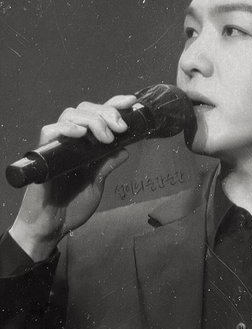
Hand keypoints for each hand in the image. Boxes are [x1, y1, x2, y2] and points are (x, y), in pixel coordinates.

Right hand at [9, 94, 136, 260]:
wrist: (53, 227)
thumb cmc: (72, 205)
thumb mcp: (98, 182)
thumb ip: (108, 165)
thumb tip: (126, 149)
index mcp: (86, 145)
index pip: (98, 114)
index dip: (114, 104)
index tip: (131, 102)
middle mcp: (72, 141)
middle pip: (86, 109)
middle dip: (107, 112)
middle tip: (120, 128)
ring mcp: (58, 146)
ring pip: (70, 114)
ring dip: (92, 120)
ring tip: (106, 138)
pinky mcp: (44, 155)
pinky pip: (49, 131)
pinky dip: (67, 128)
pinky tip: (80, 134)